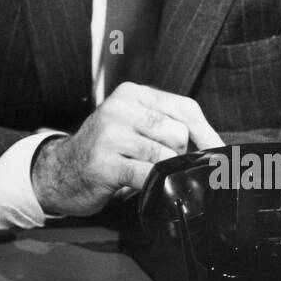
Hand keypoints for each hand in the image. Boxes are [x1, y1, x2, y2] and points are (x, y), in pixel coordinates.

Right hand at [31, 83, 223, 216]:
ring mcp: (110, 134)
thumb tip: (211, 146)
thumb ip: (165, 125)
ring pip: (165, 155)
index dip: (207, 133)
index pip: (184, 107)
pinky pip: (147, 175)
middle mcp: (120, 108)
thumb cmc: (105, 150)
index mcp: (132, 94)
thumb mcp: (132, 125)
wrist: (60, 171)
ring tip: (149, 174)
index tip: (220, 153)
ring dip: (166, 172)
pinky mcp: (104, 163)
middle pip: (178, 132)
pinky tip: (149, 187)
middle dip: (180, 155)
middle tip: (164, 165)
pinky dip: (156, 185)